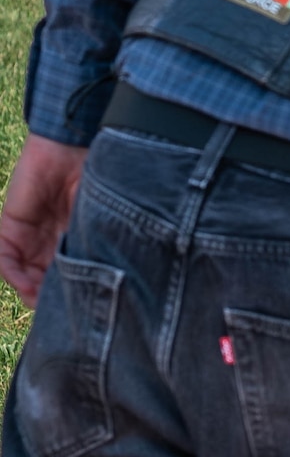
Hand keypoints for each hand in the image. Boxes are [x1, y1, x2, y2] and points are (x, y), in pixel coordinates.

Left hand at [0, 135, 88, 307]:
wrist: (75, 145)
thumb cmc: (103, 179)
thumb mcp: (105, 219)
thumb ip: (103, 246)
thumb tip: (112, 283)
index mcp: (77, 241)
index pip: (72, 275)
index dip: (74, 294)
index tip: (82, 311)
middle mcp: (51, 242)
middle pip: (46, 279)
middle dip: (51, 297)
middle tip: (62, 310)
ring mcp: (29, 236)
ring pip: (23, 274)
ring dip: (31, 290)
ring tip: (43, 300)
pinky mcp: (10, 226)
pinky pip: (3, 258)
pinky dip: (12, 273)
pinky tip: (26, 283)